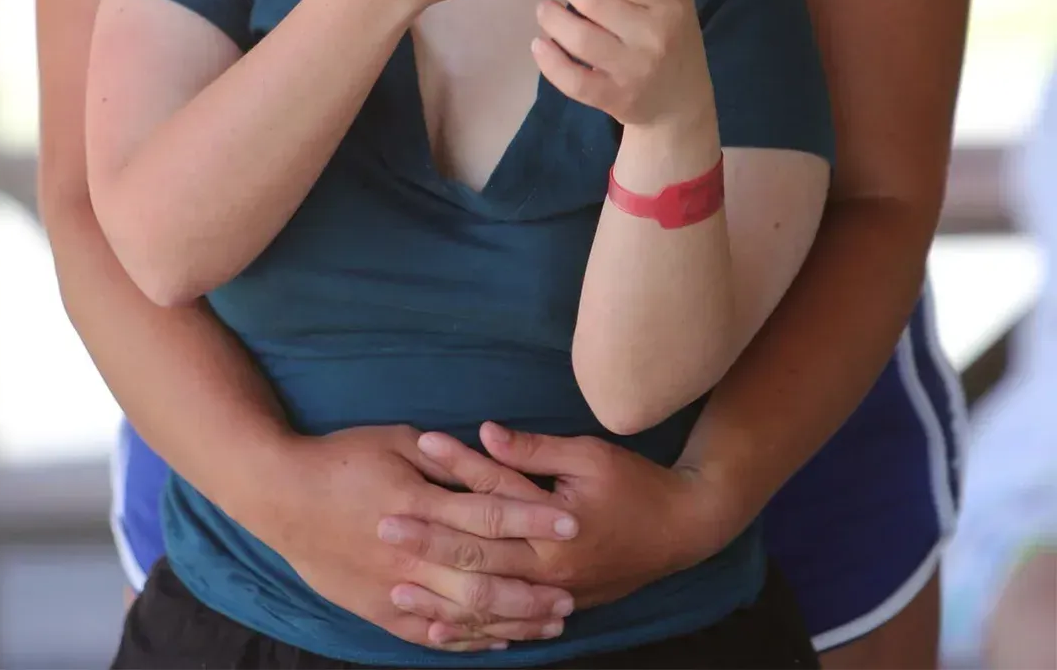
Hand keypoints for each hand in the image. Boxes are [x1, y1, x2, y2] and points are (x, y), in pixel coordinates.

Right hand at [259, 425, 580, 652]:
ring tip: (550, 621)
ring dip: (511, 619)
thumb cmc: (340, 458)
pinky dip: (467, 639)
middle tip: (573, 591)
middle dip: (533, 585)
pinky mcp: (378, 609)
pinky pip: (430, 634)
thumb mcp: (394, 440)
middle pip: (484, 575)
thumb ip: (442, 458)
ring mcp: (393, 587)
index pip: (489, 515)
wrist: (281, 496)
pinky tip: (497, 641)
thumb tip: (486, 461)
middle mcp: (410, 553)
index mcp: (418, 504)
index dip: (533, 519)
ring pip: (463, 612)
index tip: (571, 522)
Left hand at [380, 423, 734, 647]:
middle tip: (382, 529)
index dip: (452, 473)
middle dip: (428, 542)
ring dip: (439, 595)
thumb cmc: (634, 484)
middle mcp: (547, 568)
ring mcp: (551, 594)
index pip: (491, 497)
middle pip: (477, 555)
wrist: (681, 529)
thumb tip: (484, 431)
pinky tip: (438, 631)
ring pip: (486, 601)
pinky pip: (506, 626)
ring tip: (393, 590)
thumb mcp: (587, 455)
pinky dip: (471, 631)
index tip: (415, 453)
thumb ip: (533, 451)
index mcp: (552, 526)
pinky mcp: (556, 608)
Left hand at [532, 0, 711, 126]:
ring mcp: (635, 69)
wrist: (682, 100)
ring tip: (544, 9)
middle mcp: (656, 35)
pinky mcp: (617, 98)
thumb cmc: (671, 33)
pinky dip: (550, 62)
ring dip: (552, 19)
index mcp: (671, 1)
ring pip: (580, 39)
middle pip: (595, 1)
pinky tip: (539, 45)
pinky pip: (574, 80)